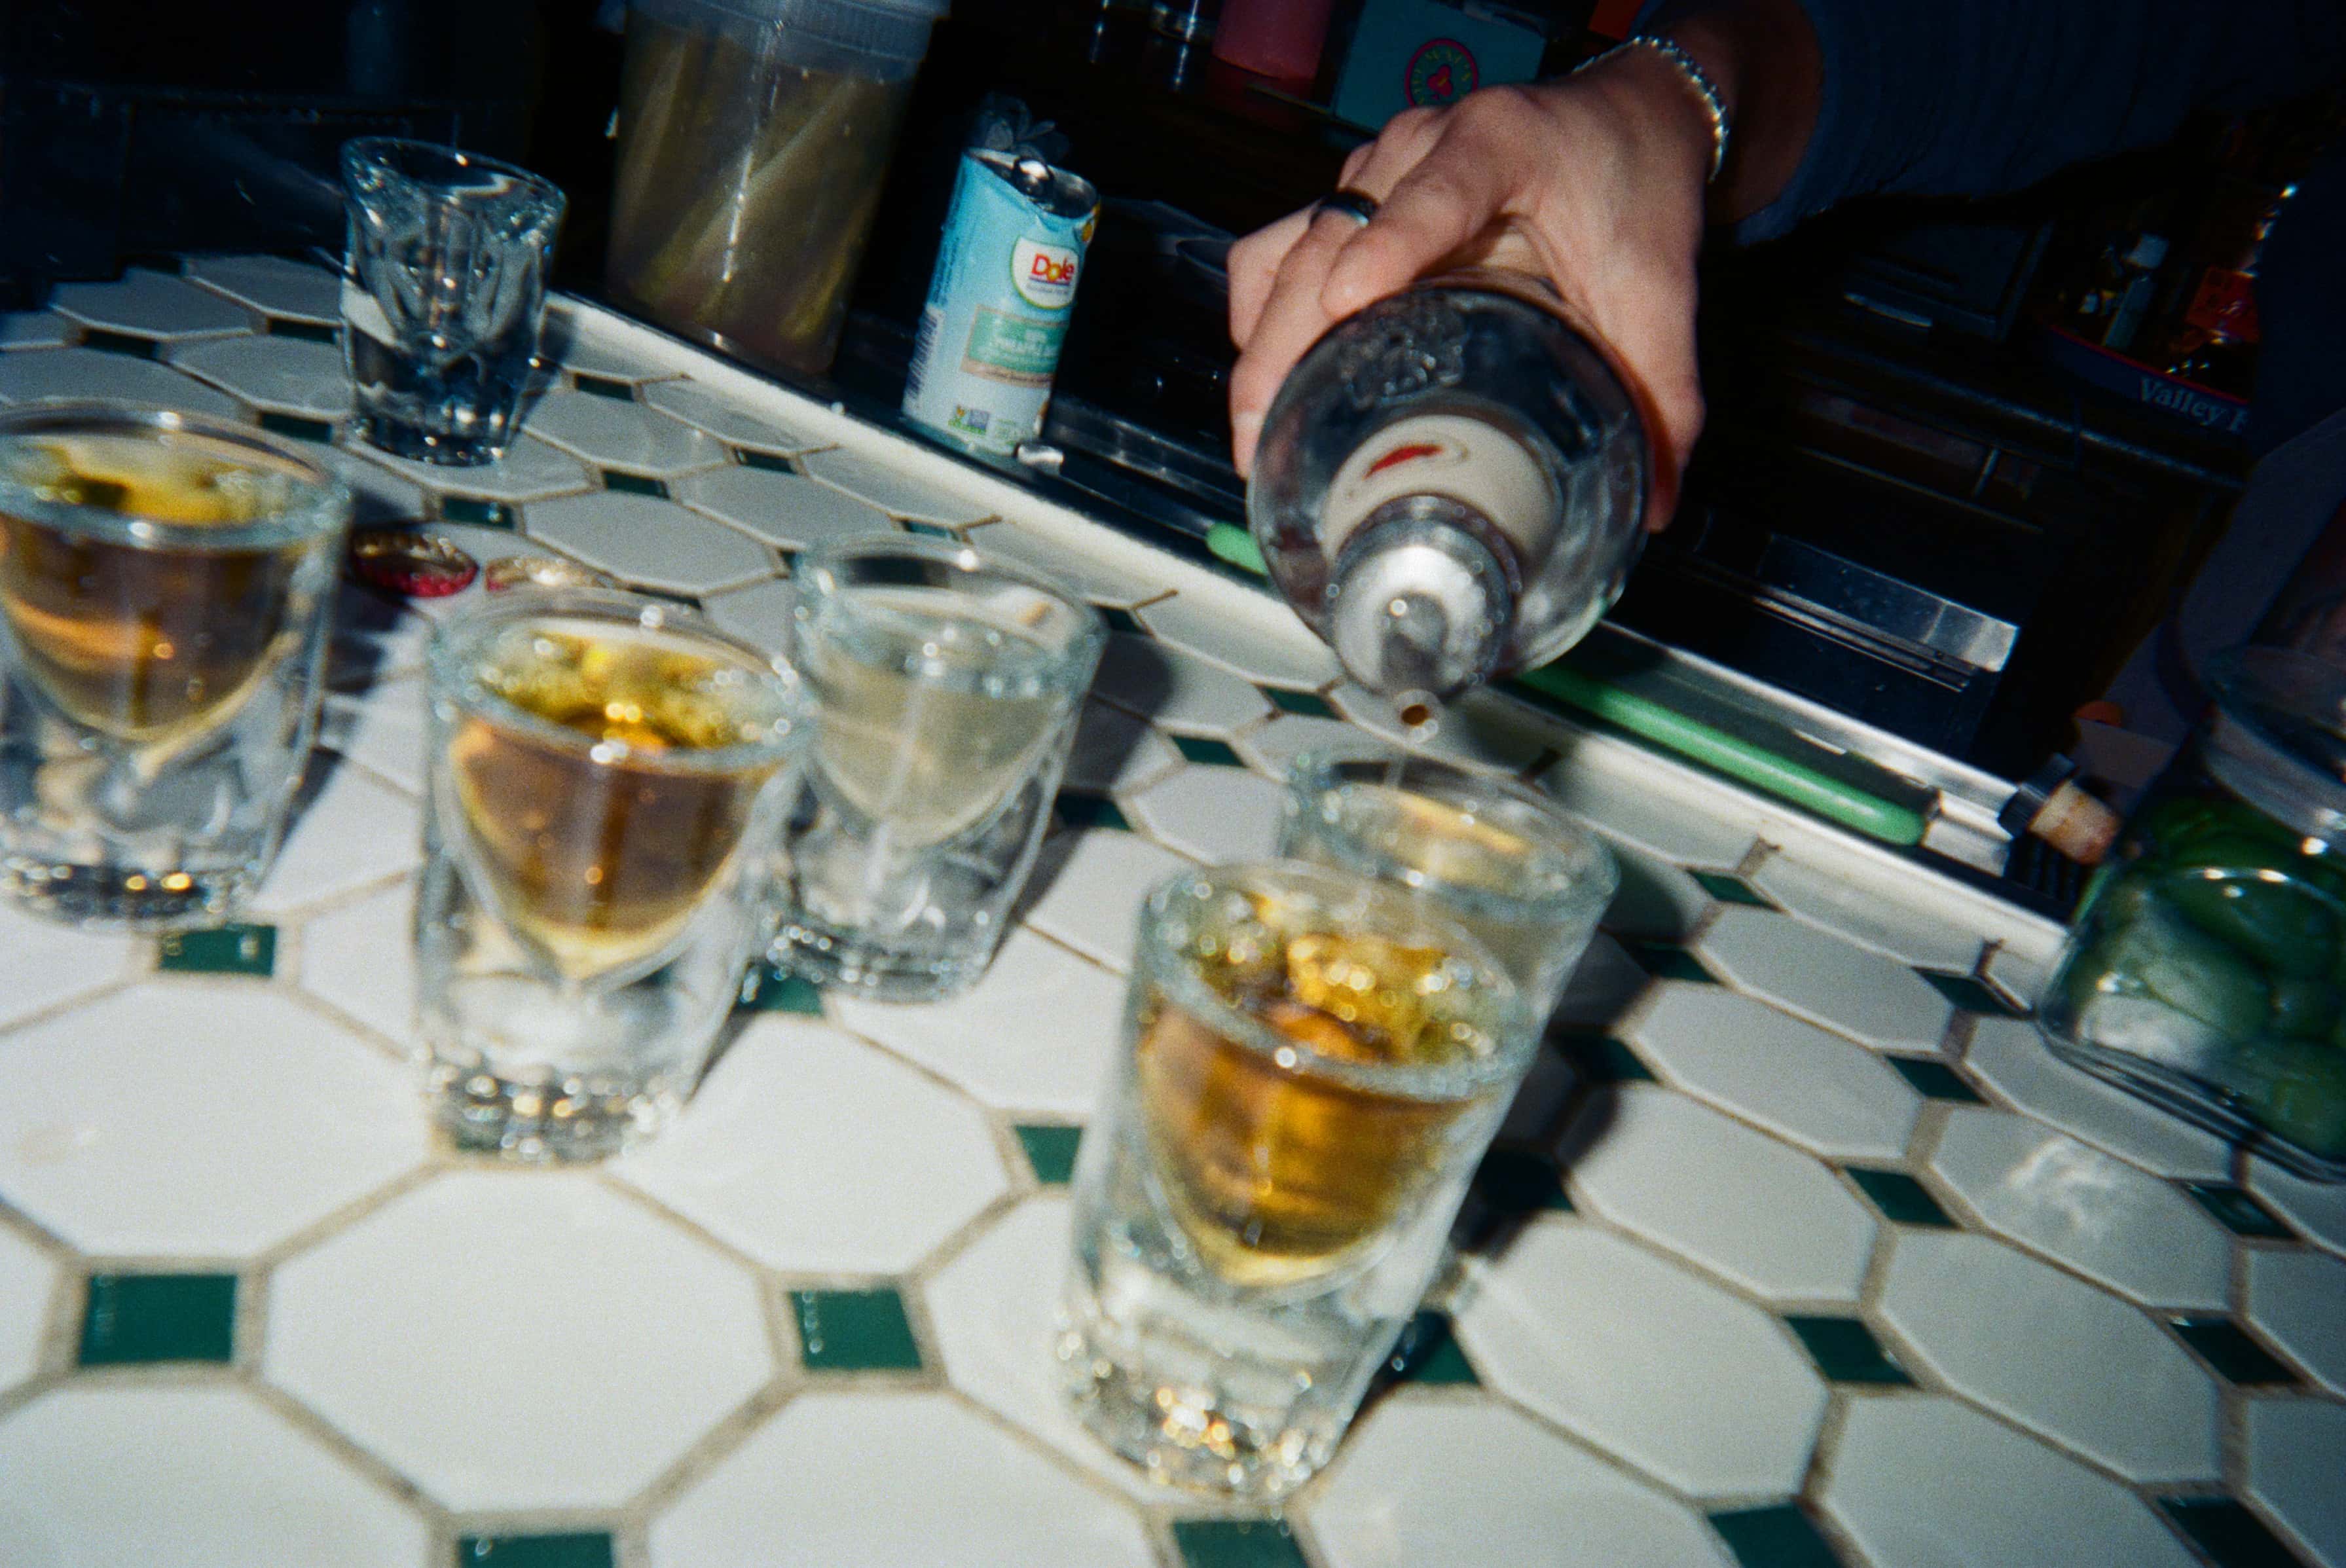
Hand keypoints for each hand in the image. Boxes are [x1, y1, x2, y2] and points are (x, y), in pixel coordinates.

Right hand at [1226, 52, 1717, 523]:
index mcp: (1500, 145)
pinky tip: (1270, 386)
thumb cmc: (1633, 189)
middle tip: (1269, 438)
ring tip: (1260, 434)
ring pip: (1286, 253)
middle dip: (1287, 343)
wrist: (1618, 124)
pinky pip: (1272, 252)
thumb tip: (1660, 506)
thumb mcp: (1659, 285)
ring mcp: (1372, 175)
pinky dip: (1260, 318)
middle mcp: (1418, 148)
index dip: (1391, 243)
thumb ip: (1664, 389)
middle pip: (1329, 241)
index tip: (1350, 299)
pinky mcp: (1348, 203)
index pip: (1437, 192)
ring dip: (1263, 344)